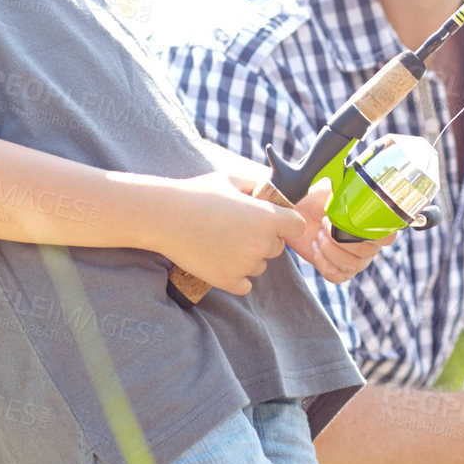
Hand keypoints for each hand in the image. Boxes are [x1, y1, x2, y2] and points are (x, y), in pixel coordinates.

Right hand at [156, 170, 305, 294]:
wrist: (166, 216)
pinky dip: (236, 277)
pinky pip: (245, 284)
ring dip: (248, 258)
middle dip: (264, 240)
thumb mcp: (231, 179)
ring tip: (222, 242)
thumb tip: (271, 190)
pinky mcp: (227, 281)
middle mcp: (261, 243)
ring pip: (259, 266)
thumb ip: (257, 185)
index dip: (287, 223)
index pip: (298, 226)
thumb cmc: (198, 193)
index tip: (273, 221)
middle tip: (237, 230)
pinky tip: (220, 261)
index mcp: (266, 217)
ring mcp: (245, 265)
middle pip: (277, 248)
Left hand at [290, 185, 396, 283]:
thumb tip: (350, 185)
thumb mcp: (330, 190)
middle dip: (341, 239)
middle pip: (365, 251)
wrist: (296, 216)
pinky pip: (337, 276)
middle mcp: (370, 245)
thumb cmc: (316, 201)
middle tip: (325, 223)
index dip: (375, 234)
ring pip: (352, 265)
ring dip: (330, 250)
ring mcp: (356, 261)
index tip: (355, 223)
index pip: (388, 236)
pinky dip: (323, 262)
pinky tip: (316, 248)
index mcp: (374, 225)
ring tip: (319, 235)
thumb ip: (345, 190)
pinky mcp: (339, 272)